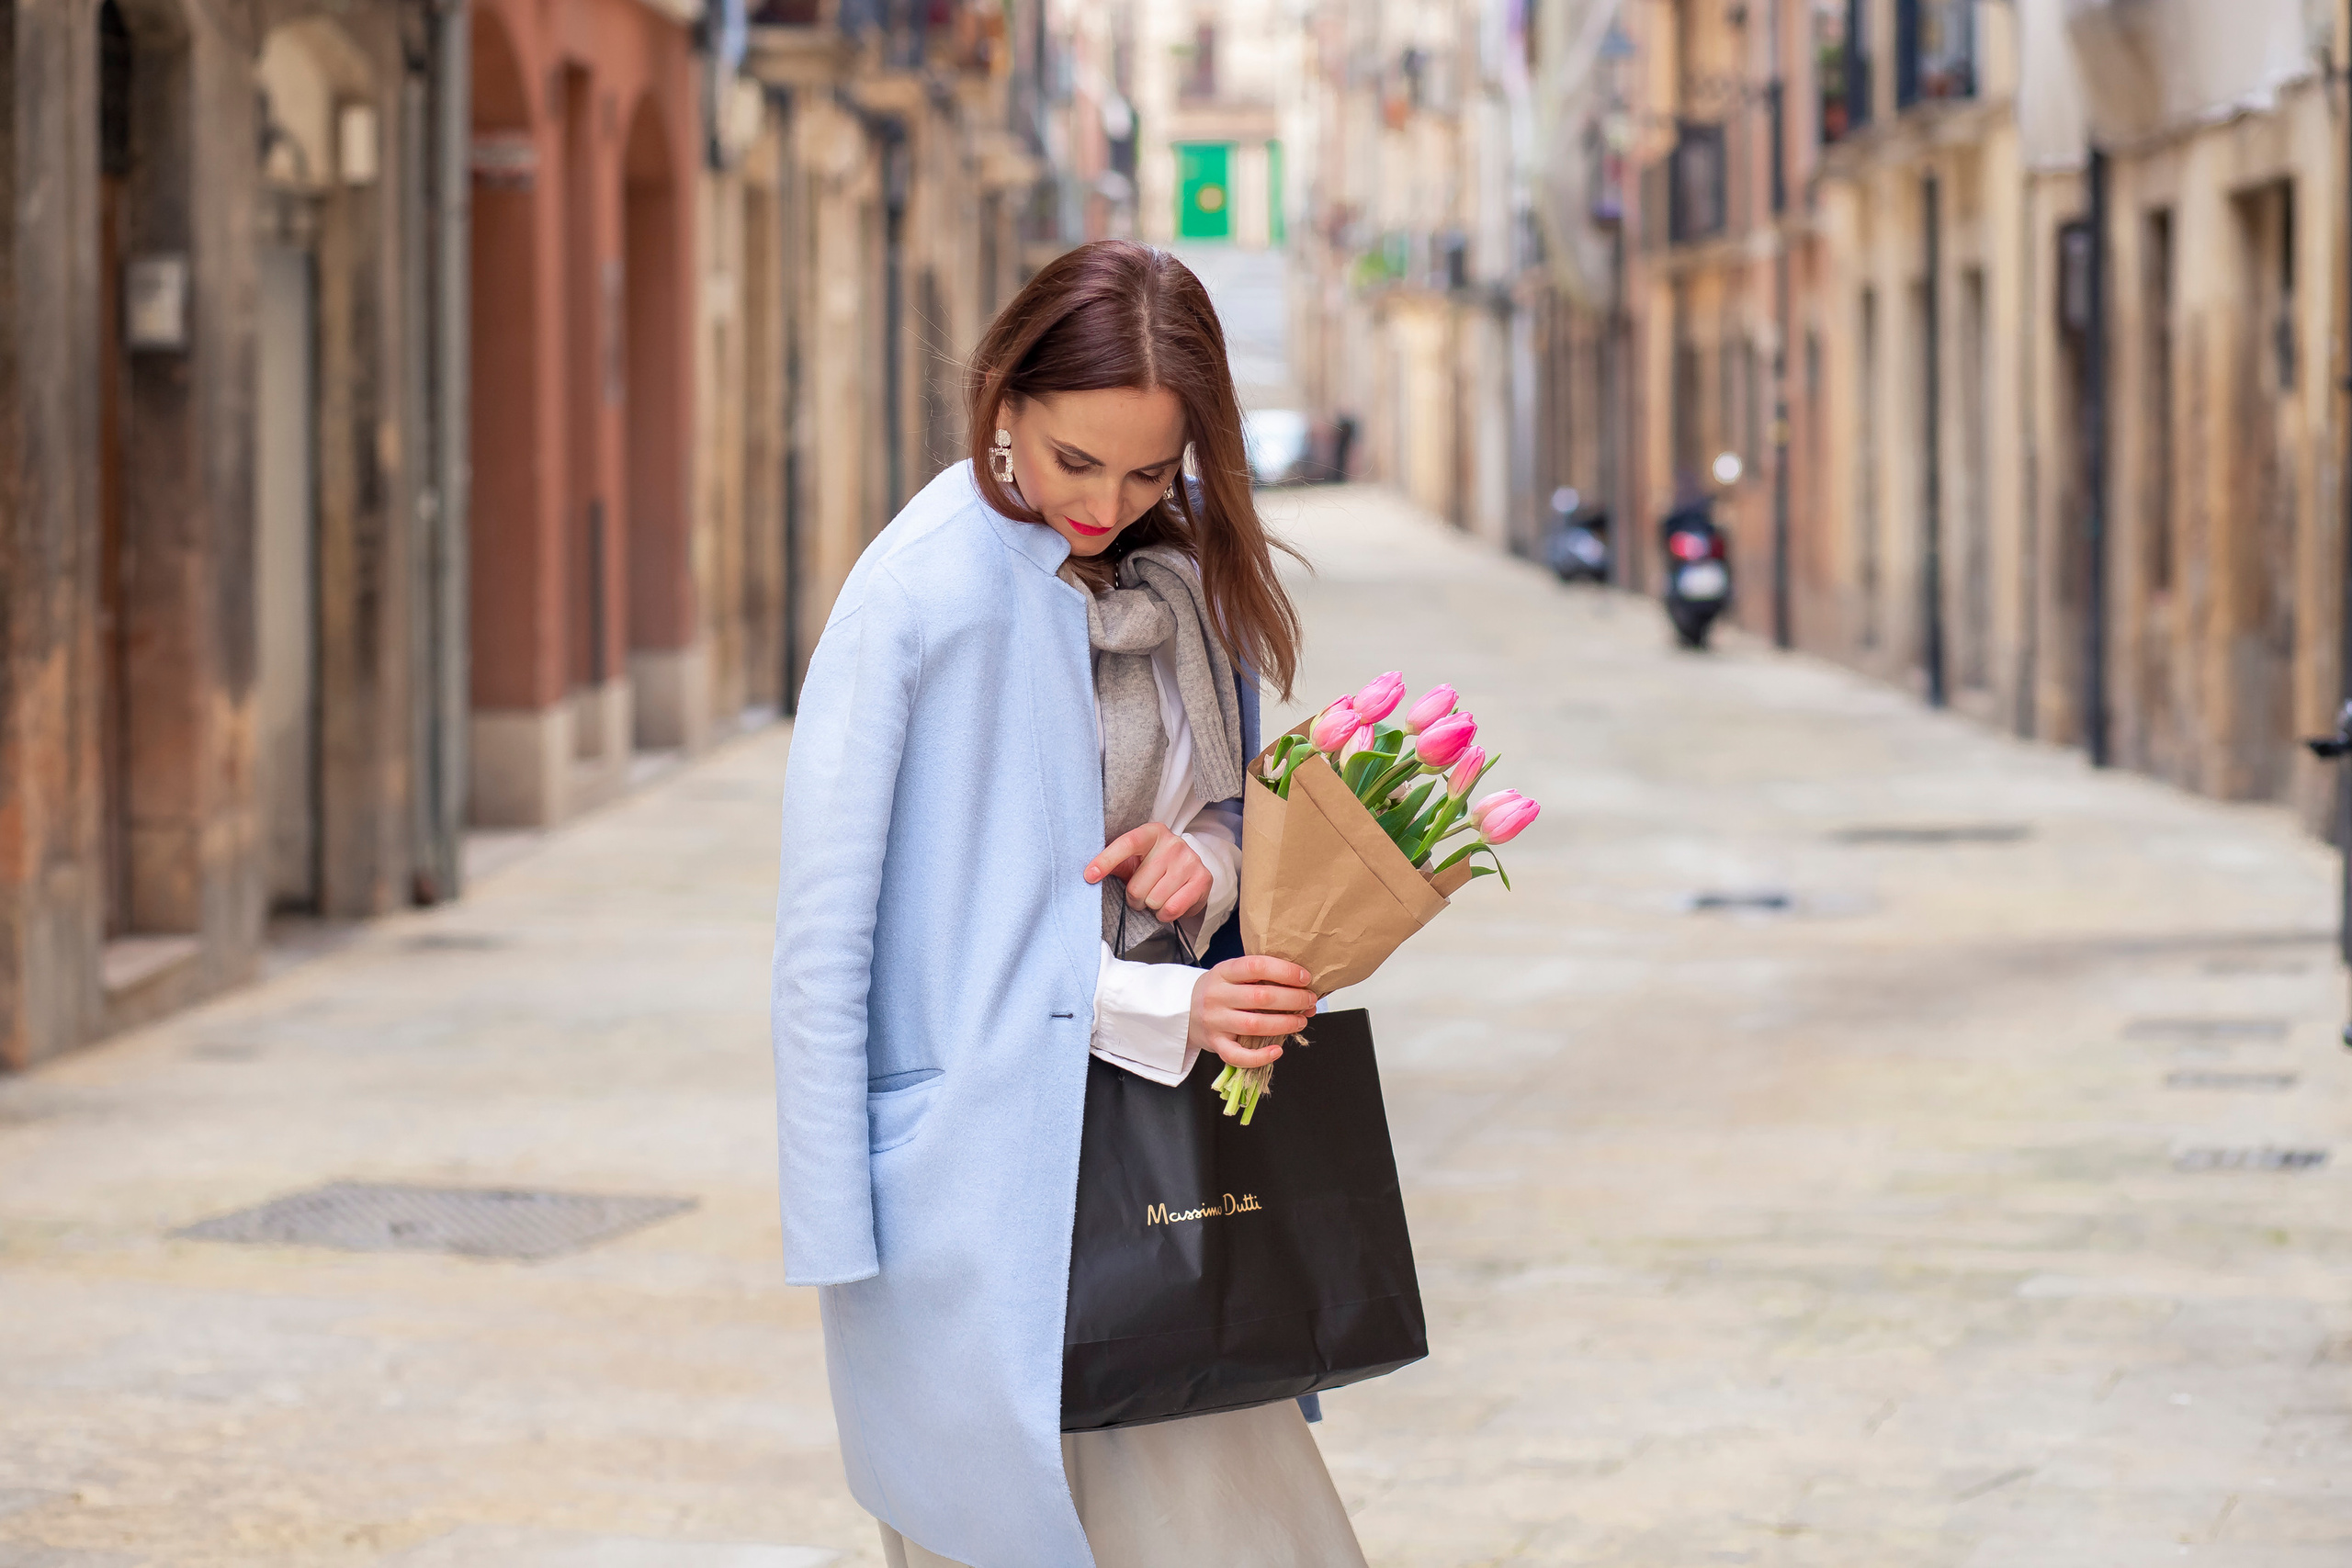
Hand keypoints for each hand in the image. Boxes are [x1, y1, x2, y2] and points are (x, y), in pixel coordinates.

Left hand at [1085, 823, 1211, 923]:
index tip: (1089, 876)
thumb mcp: (1134, 859)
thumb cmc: (1154, 866)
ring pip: (1154, 900)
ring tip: (1157, 896)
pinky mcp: (1203, 879)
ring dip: (1151, 906)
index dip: (1106, 860)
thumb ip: (1115, 864)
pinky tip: (1168, 904)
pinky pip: (1172, 909)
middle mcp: (1173, 843)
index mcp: (1152, 832)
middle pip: (1137, 886)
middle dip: (1135, 898)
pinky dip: (1165, 914)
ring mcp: (1190, 860)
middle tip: (1143, 893)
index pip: (1126, 844)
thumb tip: (1088, 874)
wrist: (1188, 871)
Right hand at [1188, 957, 1316, 1069]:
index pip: (1256, 966)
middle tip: (1309, 1000)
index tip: (1305, 978)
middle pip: (1260, 997)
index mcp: (1224, 972)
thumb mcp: (1232, 975)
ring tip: (1300, 1021)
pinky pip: (1238, 1055)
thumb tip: (1302, 988)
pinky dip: (1260, 1056)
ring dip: (1284, 1024)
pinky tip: (1277, 1050)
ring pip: (1254, 1025)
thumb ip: (1260, 978)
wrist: (1184, 1011)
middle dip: (1293, 999)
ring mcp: (1215, 1021)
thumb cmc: (1219, 991)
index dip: (1285, 971)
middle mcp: (1217, 996)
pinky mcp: (1215, 1044)